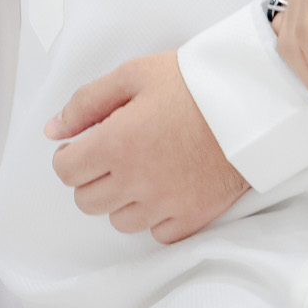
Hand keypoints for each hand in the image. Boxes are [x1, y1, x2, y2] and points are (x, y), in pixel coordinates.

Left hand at [46, 50, 248, 244]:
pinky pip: (157, 233)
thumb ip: (87, 102)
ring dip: (122, 198)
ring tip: (142, 169)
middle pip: (87, 200)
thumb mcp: (134, 74)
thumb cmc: (194, 83)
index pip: (67, 171)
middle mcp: (137, 181)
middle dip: (92, 177)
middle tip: (114, 154)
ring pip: (119, 220)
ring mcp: (165, 204)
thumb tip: (54, 129)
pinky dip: (155, 215)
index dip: (70, 155)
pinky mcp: (193, 218)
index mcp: (117, 143)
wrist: (253, 102)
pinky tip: (165, 187)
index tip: (85, 144)